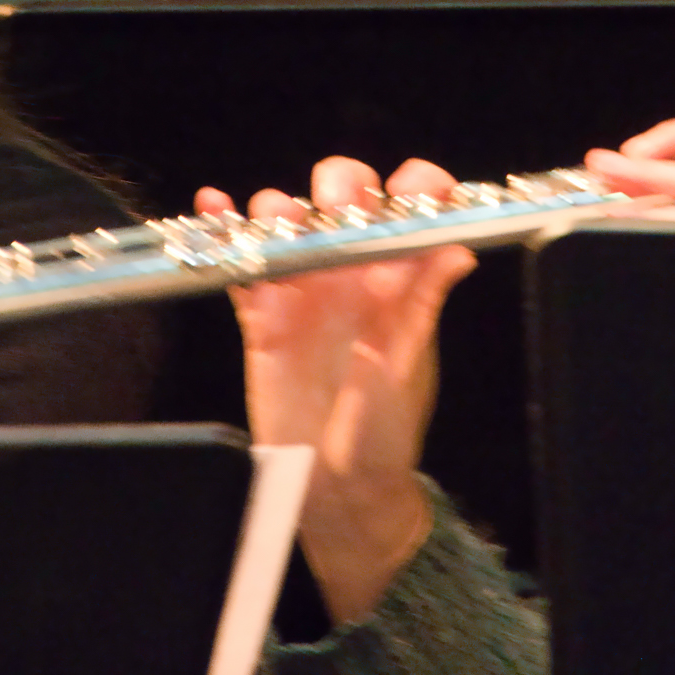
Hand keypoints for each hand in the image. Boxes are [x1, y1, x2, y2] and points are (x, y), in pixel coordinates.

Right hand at [195, 156, 473, 624]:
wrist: (339, 489)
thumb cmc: (386, 432)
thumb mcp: (410, 364)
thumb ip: (424, 304)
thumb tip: (458, 251)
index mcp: (399, 278)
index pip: (411, 208)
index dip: (413, 186)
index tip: (408, 190)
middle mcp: (353, 271)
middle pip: (345, 195)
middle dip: (340, 185)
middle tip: (337, 208)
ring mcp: (306, 288)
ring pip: (289, 220)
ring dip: (282, 207)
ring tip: (279, 219)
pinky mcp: (263, 314)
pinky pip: (242, 261)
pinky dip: (225, 230)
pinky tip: (216, 208)